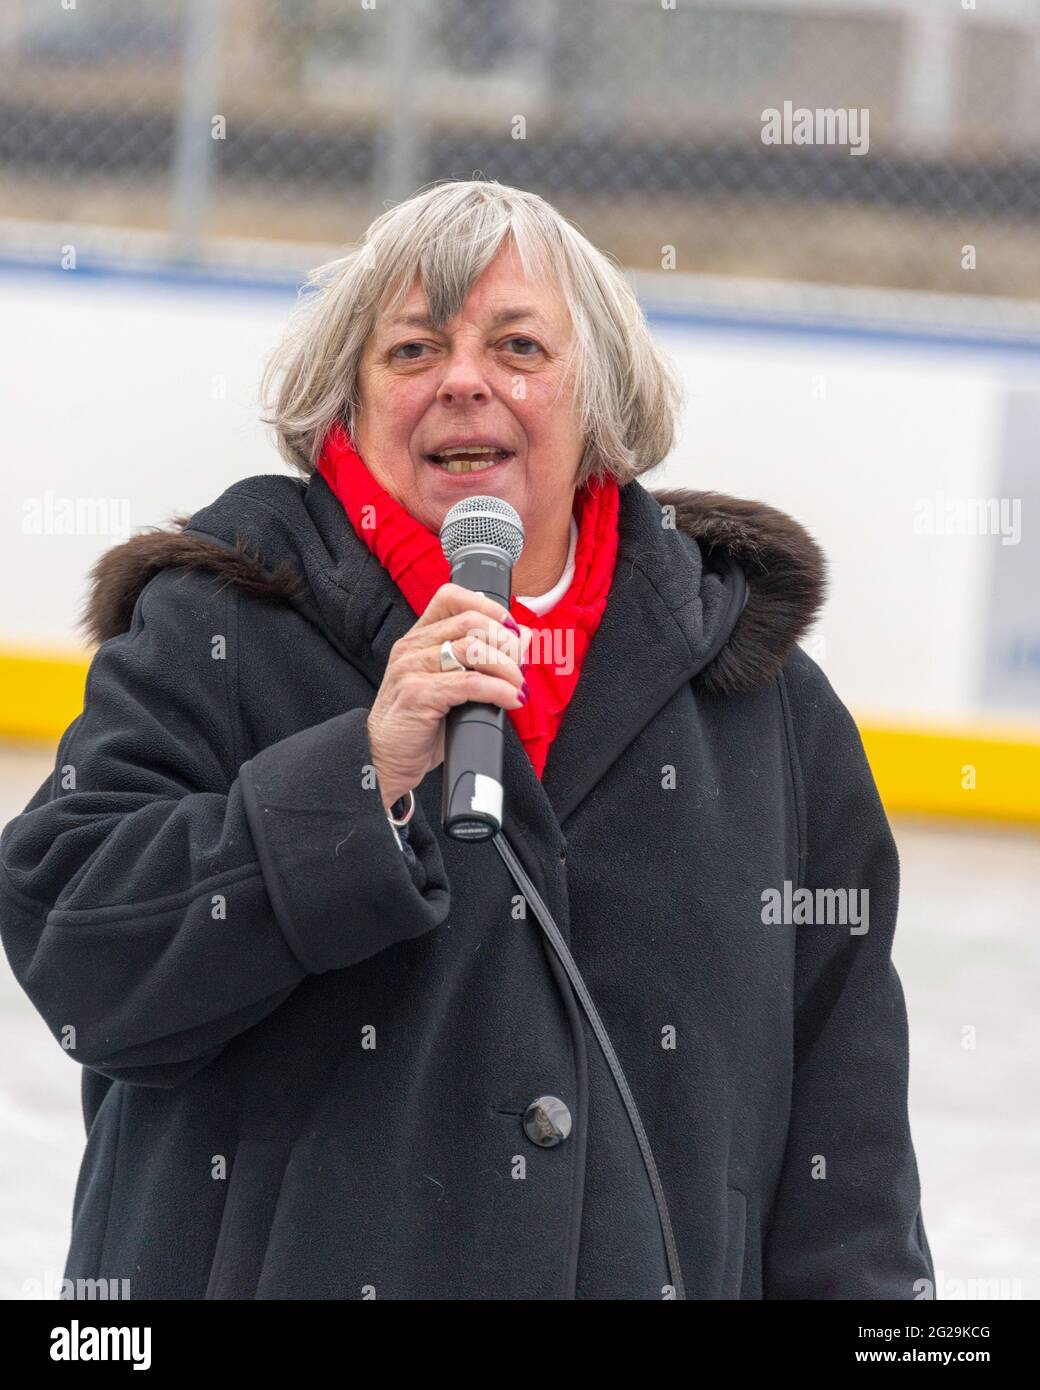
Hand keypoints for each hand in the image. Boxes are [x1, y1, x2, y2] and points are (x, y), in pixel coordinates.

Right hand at [366, 583, 531, 810]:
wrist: (384, 760)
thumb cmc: (418, 725)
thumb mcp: (450, 685)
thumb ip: (481, 661)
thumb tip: (523, 640)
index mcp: (419, 638)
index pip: (452, 598)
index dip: (489, 608)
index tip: (513, 631)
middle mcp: (412, 647)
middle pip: (470, 622)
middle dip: (506, 641)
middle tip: (521, 664)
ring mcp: (411, 668)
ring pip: (471, 650)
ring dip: (506, 667)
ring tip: (518, 686)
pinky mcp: (417, 694)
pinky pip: (468, 683)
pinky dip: (498, 690)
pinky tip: (510, 699)